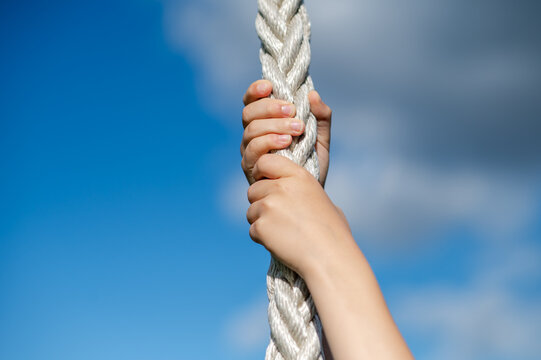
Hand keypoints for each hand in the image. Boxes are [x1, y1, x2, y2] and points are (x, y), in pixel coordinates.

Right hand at [241, 79, 331, 185]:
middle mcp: (253, 134)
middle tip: (292, 110)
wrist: (308, 193)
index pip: (252, 100)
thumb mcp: (321, 138)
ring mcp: (250, 150)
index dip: (256, 90)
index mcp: (266, 122)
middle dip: (270, 108)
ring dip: (274, 125)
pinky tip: (286, 142)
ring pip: (251, 130)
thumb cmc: (312, 164)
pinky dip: (269, 141)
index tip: (269, 86)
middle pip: (249, 112)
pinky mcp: (251, 167)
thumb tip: (313, 95)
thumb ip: (320, 117)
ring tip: (296, 129)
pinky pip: (253, 150)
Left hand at [246, 154, 352, 278]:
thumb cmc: (332, 232)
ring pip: (251, 210)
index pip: (265, 162)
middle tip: (279, 217)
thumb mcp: (322, 199)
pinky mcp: (261, 226)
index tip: (266, 182)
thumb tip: (297, 194)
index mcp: (299, 176)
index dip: (262, 172)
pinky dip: (262, 238)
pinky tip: (281, 243)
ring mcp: (269, 206)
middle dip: (262, 202)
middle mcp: (281, 188)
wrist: (328, 257)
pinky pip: (253, 229)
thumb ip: (303, 191)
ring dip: (261, 221)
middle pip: (254, 189)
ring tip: (283, 232)